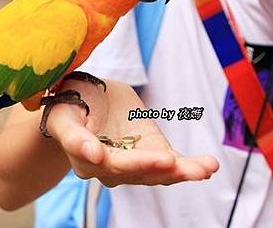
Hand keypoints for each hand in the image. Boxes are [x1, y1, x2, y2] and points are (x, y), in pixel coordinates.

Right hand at [44, 79, 218, 186]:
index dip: (128, 160)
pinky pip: (171, 165)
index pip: (108, 162)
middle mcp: (109, 169)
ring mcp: (133, 164)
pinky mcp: (151, 154)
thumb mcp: (63, 113)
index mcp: (85, 159)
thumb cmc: (69, 104)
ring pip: (157, 173)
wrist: (84, 100)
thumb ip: (74, 135)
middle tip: (173, 161)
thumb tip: (92, 155)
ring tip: (204, 168)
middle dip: (156, 166)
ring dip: (182, 171)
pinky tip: (208, 166)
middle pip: (136, 170)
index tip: (134, 157)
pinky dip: (190, 167)